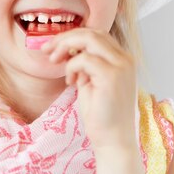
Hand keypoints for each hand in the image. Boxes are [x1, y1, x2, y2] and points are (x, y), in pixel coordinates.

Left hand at [41, 28, 137, 148]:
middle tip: (47, 50)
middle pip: (93, 32)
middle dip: (66, 38)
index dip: (73, 37)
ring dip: (66, 47)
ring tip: (54, 61)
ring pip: (89, 39)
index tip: (54, 47)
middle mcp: (125, 59)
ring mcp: (121, 66)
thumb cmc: (101, 115)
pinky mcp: (112, 76)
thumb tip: (67, 49)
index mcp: (122, 60)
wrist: (113, 141)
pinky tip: (71, 82)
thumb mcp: (91, 83)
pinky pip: (84, 59)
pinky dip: (71, 66)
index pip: (97, 35)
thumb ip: (84, 64)